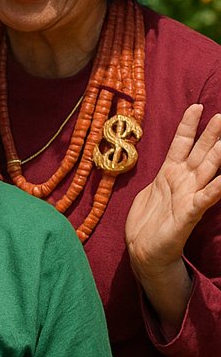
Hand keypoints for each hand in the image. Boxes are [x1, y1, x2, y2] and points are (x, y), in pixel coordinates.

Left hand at [126, 103, 220, 276]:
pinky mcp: (189, 214)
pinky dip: (216, 188)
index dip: (188, 125)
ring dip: (219, 155)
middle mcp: (183, 181)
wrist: (144, 251)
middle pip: (201, 152)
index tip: (196, 105)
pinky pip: (205, 198)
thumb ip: (162, 175)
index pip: (182, 143)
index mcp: (170, 173)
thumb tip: (169, 162)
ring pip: (208, 171)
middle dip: (212, 134)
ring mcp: (188, 196)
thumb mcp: (150, 190)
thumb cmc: (147, 222)